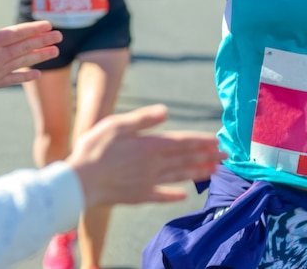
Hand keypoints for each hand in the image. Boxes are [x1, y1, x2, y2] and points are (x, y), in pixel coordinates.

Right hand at [0, 0, 62, 89]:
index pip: (19, 33)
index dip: (35, 29)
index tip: (48, 25)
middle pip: (26, 46)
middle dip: (44, 40)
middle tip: (59, 36)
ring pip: (24, 61)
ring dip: (41, 56)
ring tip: (55, 51)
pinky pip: (15, 79)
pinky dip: (27, 76)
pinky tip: (38, 74)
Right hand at [67, 104, 225, 207]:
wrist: (80, 182)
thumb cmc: (94, 150)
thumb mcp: (116, 125)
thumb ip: (142, 119)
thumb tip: (166, 111)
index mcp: (150, 145)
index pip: (182, 142)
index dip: (201, 141)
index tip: (218, 141)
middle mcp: (154, 164)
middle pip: (185, 159)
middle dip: (207, 156)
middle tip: (225, 156)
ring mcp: (148, 182)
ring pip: (178, 176)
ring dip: (197, 172)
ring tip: (213, 171)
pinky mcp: (139, 195)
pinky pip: (162, 195)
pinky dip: (174, 195)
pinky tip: (183, 195)